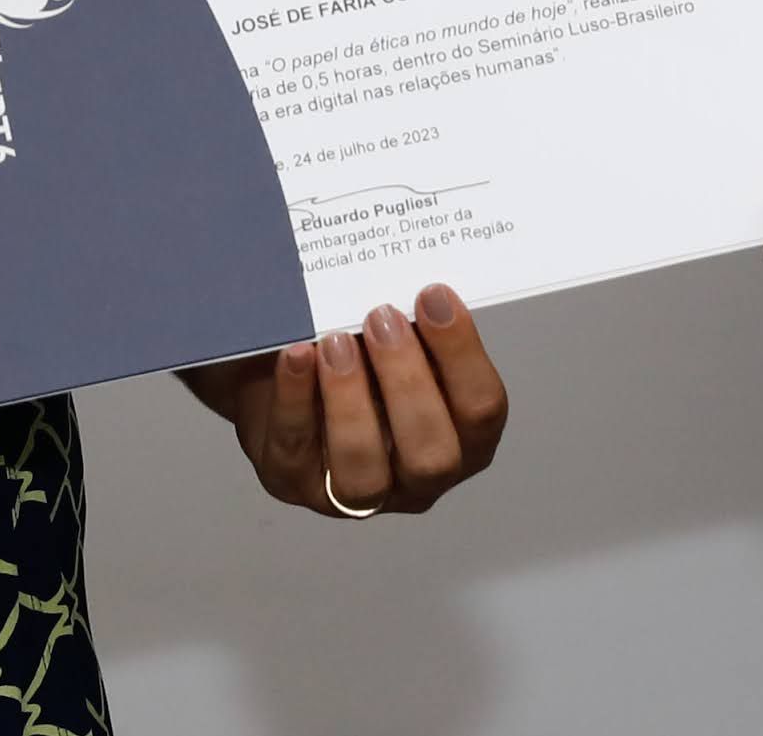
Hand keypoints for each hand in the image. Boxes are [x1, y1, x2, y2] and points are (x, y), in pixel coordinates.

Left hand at [178, 291, 509, 516]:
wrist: (280, 372)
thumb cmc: (360, 350)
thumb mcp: (397, 336)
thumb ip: (415, 320)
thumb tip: (414, 271)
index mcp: (461, 436)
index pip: (482, 409)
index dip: (462, 353)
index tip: (433, 294)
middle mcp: (418, 477)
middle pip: (433, 455)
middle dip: (408, 383)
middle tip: (381, 317)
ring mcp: (356, 491)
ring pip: (364, 473)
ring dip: (351, 403)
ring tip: (335, 341)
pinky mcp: (292, 481)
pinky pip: (295, 450)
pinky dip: (296, 399)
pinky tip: (295, 355)